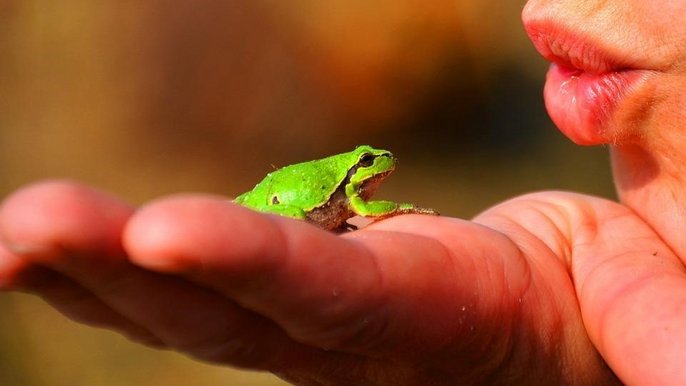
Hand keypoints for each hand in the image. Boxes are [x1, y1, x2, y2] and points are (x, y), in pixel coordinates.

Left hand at [1, 180, 682, 384]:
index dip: (255, 269)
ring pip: (186, 307)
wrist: (556, 315)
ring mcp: (311, 326)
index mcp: (434, 328)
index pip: (332, 301)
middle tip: (18, 222)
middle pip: (220, 317)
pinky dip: (122, 264)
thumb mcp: (642, 310)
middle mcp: (351, 342)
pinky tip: (65, 240)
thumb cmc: (599, 305)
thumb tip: (680, 368)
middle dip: (119, 272)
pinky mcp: (296, 298)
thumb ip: (651, 327)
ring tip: (14, 228)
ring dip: (93, 269)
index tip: (159, 232)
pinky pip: (196, 283)